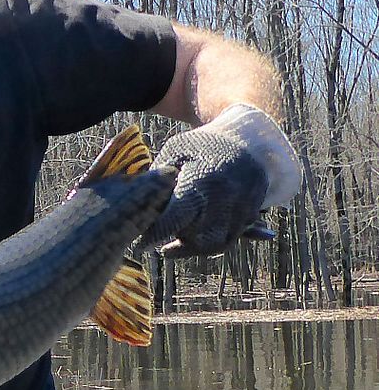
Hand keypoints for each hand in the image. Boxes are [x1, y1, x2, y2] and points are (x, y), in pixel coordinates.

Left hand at [143, 104, 299, 257]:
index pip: (174, 219)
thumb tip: (137, 203)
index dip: (156, 235)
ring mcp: (242, 208)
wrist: (249, 139)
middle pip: (197, 237)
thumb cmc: (202, 145)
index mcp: (201, 182)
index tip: (139, 244)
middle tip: (159, 246)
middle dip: (177, 245)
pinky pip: (232, 238)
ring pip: (217, 244)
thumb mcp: (175, 152)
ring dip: (194, 250)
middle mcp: (225, 198)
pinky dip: (212, 244)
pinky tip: (195, 242)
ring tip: (173, 248)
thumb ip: (159, 179)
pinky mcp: (251, 213)